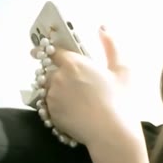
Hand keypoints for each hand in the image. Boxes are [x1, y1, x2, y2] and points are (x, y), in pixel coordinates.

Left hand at [32, 28, 139, 147]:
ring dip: (54, 90)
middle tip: (68, 83)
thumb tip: (102, 28)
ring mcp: (52, 97)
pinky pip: (49, 106)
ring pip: (47, 89)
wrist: (110, 133)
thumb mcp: (122, 71)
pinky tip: (71, 112)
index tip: (39, 51)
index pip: (51, 51)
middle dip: (53, 73)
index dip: (46, 50)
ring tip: (71, 100)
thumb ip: (111, 46)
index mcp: (74, 63)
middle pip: (48, 71)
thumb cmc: (120, 101)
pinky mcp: (52, 114)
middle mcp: (58, 77)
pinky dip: (56, 106)